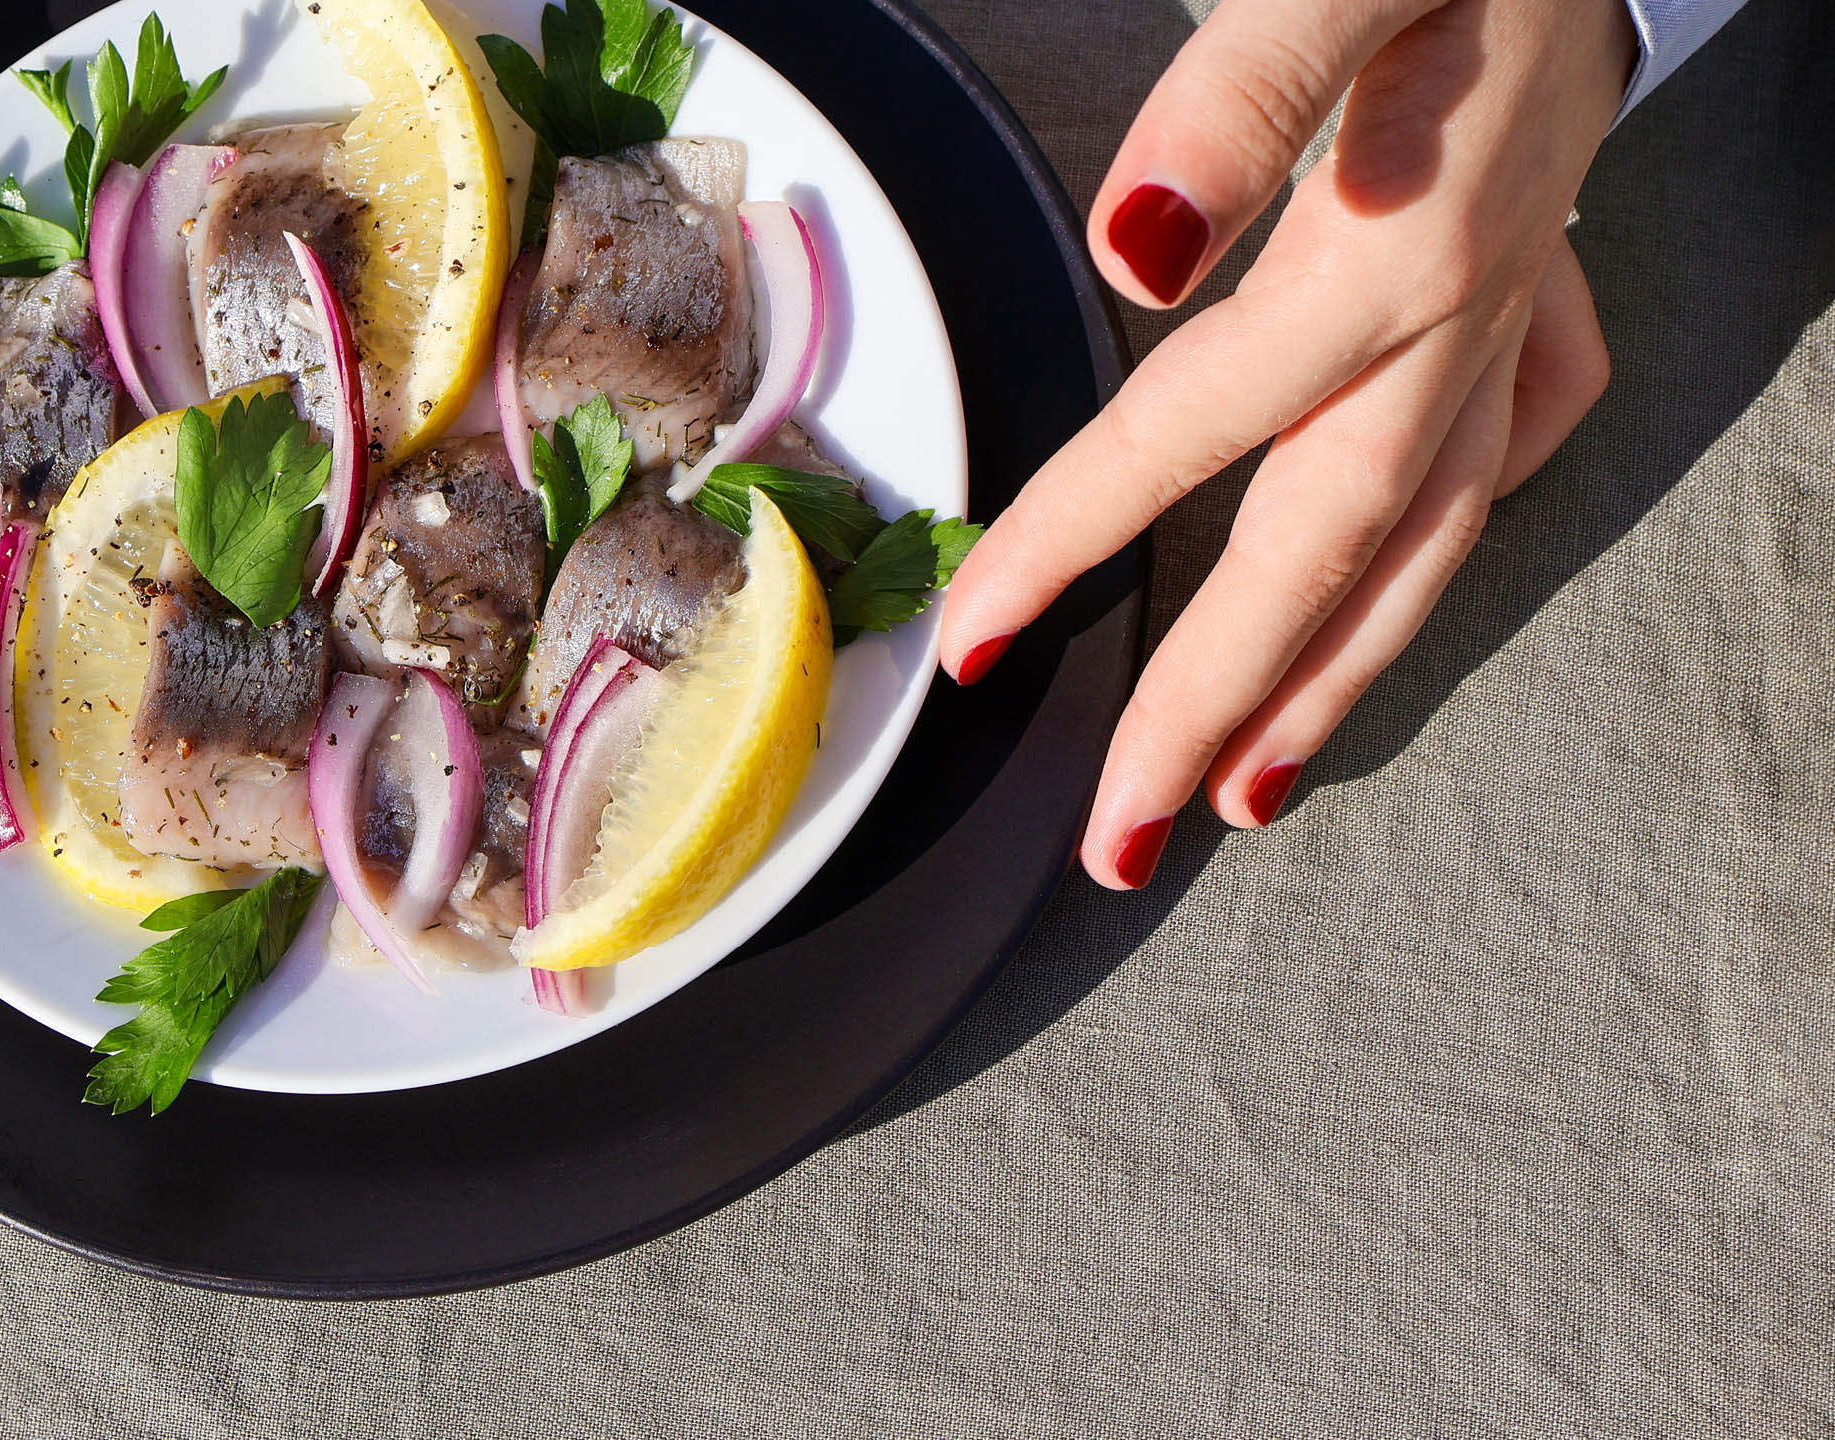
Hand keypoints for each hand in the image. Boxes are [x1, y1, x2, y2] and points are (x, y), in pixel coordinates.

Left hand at [937, 0, 1633, 887]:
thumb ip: (1242, 97)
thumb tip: (1138, 250)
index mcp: (1390, 247)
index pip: (1191, 427)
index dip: (1074, 542)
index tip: (975, 642)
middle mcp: (1464, 304)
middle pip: (1320, 546)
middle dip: (1216, 703)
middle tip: (1123, 840)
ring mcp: (1517, 297)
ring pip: (1430, 532)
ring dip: (1341, 671)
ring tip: (1257, 791)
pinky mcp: (1546, 263)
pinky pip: (1511, 437)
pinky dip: (1457, 529)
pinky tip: (1422, 570)